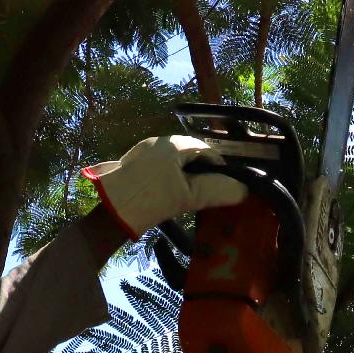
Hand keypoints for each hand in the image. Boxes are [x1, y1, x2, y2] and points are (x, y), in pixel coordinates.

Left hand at [83, 135, 249, 239]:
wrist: (110, 211)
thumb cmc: (152, 201)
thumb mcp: (189, 197)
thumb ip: (217, 190)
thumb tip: (243, 189)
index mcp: (174, 144)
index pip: (206, 148)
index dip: (220, 165)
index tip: (228, 182)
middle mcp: (158, 141)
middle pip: (189, 151)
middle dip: (202, 167)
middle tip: (211, 188)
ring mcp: (143, 151)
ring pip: (173, 157)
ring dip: (186, 171)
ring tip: (192, 192)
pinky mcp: (132, 163)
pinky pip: (159, 164)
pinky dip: (171, 174)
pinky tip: (170, 191)